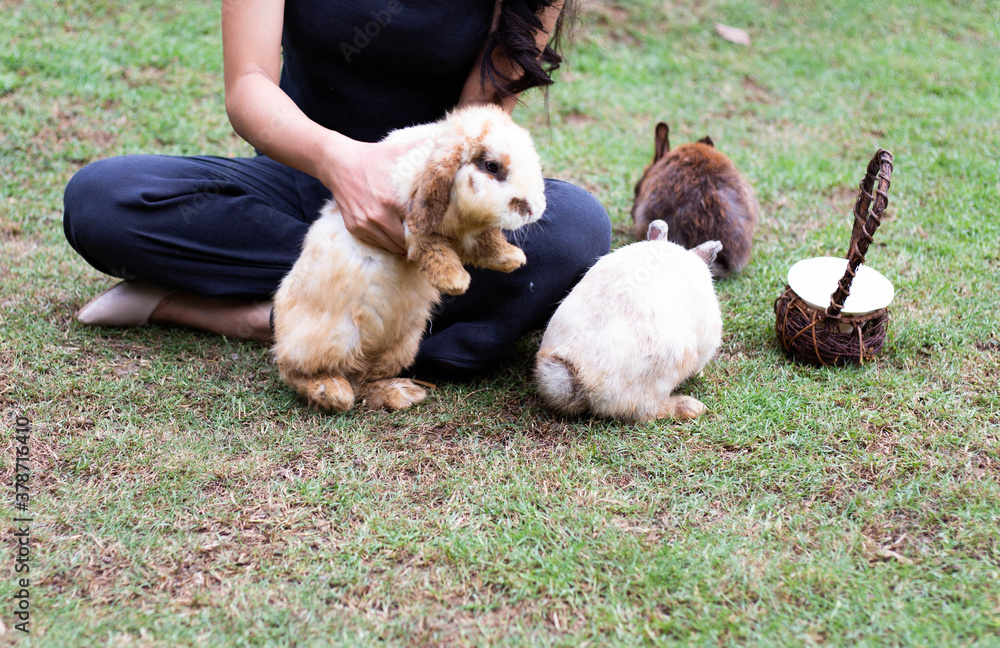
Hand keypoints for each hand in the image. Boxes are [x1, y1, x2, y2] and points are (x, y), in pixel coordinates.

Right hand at [320, 137, 428, 255]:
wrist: (338, 163)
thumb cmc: (373, 157)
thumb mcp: (400, 151)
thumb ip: (424, 150)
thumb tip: (449, 147)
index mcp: (393, 199)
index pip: (420, 224)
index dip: (431, 227)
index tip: (439, 227)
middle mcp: (378, 215)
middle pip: (407, 239)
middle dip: (418, 238)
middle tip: (428, 236)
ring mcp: (365, 223)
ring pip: (393, 246)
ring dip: (403, 243)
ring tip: (413, 238)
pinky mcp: (354, 228)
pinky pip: (377, 243)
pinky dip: (388, 242)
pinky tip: (395, 236)